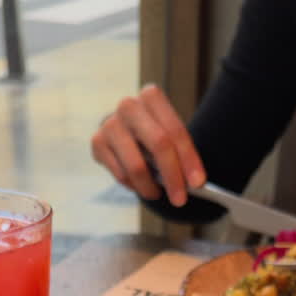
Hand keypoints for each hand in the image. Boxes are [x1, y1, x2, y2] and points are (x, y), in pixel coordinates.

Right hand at [91, 83, 205, 207]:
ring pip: (136, 165)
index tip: (198, 183)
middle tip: (180, 199)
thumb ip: (180, 154)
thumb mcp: (169, 137)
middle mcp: (129, 106)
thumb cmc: (152, 136)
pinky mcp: (97, 142)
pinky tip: (141, 186)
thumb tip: (195, 183)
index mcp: (151, 96)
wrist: (125, 132)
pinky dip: (134, 186)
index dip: (189, 159)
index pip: (175, 131)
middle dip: (173, 176)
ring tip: (158, 194)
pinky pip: (120, 174)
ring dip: (150, 187)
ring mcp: (110, 123)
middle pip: (158, 144)